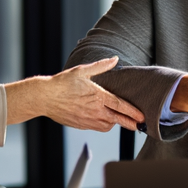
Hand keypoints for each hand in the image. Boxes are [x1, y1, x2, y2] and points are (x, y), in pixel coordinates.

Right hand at [25, 58, 144, 132]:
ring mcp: (87, 119)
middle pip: (118, 120)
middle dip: (130, 123)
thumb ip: (101, 66)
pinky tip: (105, 120)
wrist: (44, 98)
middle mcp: (95, 110)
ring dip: (115, 123)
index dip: (133, 112)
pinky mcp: (81, 125)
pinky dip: (104, 125)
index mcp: (98, 96)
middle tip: (139, 125)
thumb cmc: (62, 83)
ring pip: (108, 126)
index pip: (120, 106)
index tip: (142, 117)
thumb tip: (114, 59)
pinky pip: (97, 128)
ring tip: (120, 119)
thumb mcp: (82, 71)